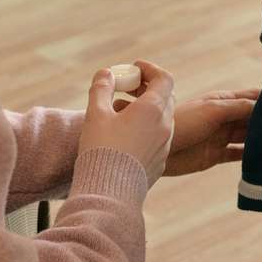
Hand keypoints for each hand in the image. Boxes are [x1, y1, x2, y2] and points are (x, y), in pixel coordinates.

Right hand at [77, 59, 175, 183]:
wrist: (109, 192)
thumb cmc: (101, 150)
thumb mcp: (96, 114)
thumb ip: (101, 89)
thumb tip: (106, 73)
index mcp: (153, 109)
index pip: (164, 79)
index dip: (150, 70)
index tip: (134, 69)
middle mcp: (165, 125)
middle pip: (166, 97)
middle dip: (148, 88)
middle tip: (128, 87)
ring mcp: (165, 145)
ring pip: (163, 119)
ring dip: (148, 111)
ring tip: (123, 113)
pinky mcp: (160, 162)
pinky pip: (159, 139)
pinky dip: (148, 130)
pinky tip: (127, 137)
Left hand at [160, 87, 258, 175]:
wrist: (156, 151)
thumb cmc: (182, 123)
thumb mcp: (213, 110)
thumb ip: (238, 107)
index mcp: (223, 101)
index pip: (251, 97)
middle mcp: (224, 117)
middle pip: (252, 117)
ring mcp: (221, 136)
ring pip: (248, 136)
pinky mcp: (216, 155)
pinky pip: (239, 154)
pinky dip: (251, 156)